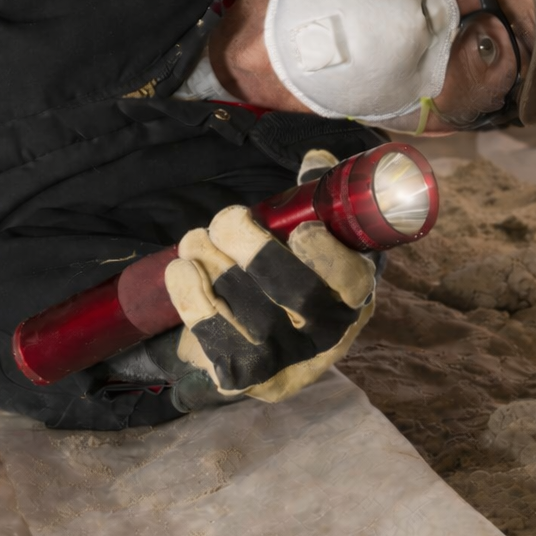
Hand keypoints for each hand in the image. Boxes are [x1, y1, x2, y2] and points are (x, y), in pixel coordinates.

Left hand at [163, 151, 375, 402]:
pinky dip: (190, 297)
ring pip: (248, 311)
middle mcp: (325, 335)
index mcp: (353, 295)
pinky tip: (182, 271)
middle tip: (227, 220)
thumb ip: (315, 197)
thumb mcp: (313, 240)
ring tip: (195, 240)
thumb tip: (315, 159)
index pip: (351, 282)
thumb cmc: (288, 276)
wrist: (262, 342)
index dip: (327, 256)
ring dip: (211, 263)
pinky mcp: (244, 376)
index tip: (301, 229)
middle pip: (293, 292)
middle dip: (251, 245)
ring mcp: (285, 360)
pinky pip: (213, 338)